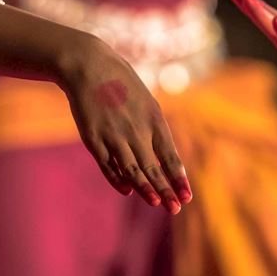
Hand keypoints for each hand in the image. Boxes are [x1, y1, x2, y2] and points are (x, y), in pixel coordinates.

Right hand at [62, 33, 191, 214]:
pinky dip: (118, 179)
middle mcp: (136, 130)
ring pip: (133, 170)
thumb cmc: (122, 84)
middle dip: (166, 190)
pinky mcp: (93, 138)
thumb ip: (155, 129)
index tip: (187, 196)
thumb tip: (163, 157)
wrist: (89, 66)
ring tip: (157, 204)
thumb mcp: (146, 102)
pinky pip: (108, 165)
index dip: (178, 178)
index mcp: (153, 119)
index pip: (170, 156)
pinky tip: (127, 190)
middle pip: (154, 167)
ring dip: (146, 189)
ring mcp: (114, 135)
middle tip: (176, 209)